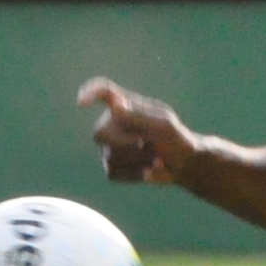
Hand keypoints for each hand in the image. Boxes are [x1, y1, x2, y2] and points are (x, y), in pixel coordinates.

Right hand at [77, 77, 198, 185]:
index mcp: (125, 106)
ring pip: (110, 156)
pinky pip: (114, 173)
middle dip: (125, 142)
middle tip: (146, 144)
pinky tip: (149, 170)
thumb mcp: (164, 125)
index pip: (103, 92)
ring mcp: (109, 146)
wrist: (184, 164)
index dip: (89, 92)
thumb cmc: (176, 138)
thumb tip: (115, 104)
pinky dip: (135, 174)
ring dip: (138, 160)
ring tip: (156, 158)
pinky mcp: (112, 167)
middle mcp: (112, 123)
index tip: (82, 102)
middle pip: (100, 132)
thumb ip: (140, 115)